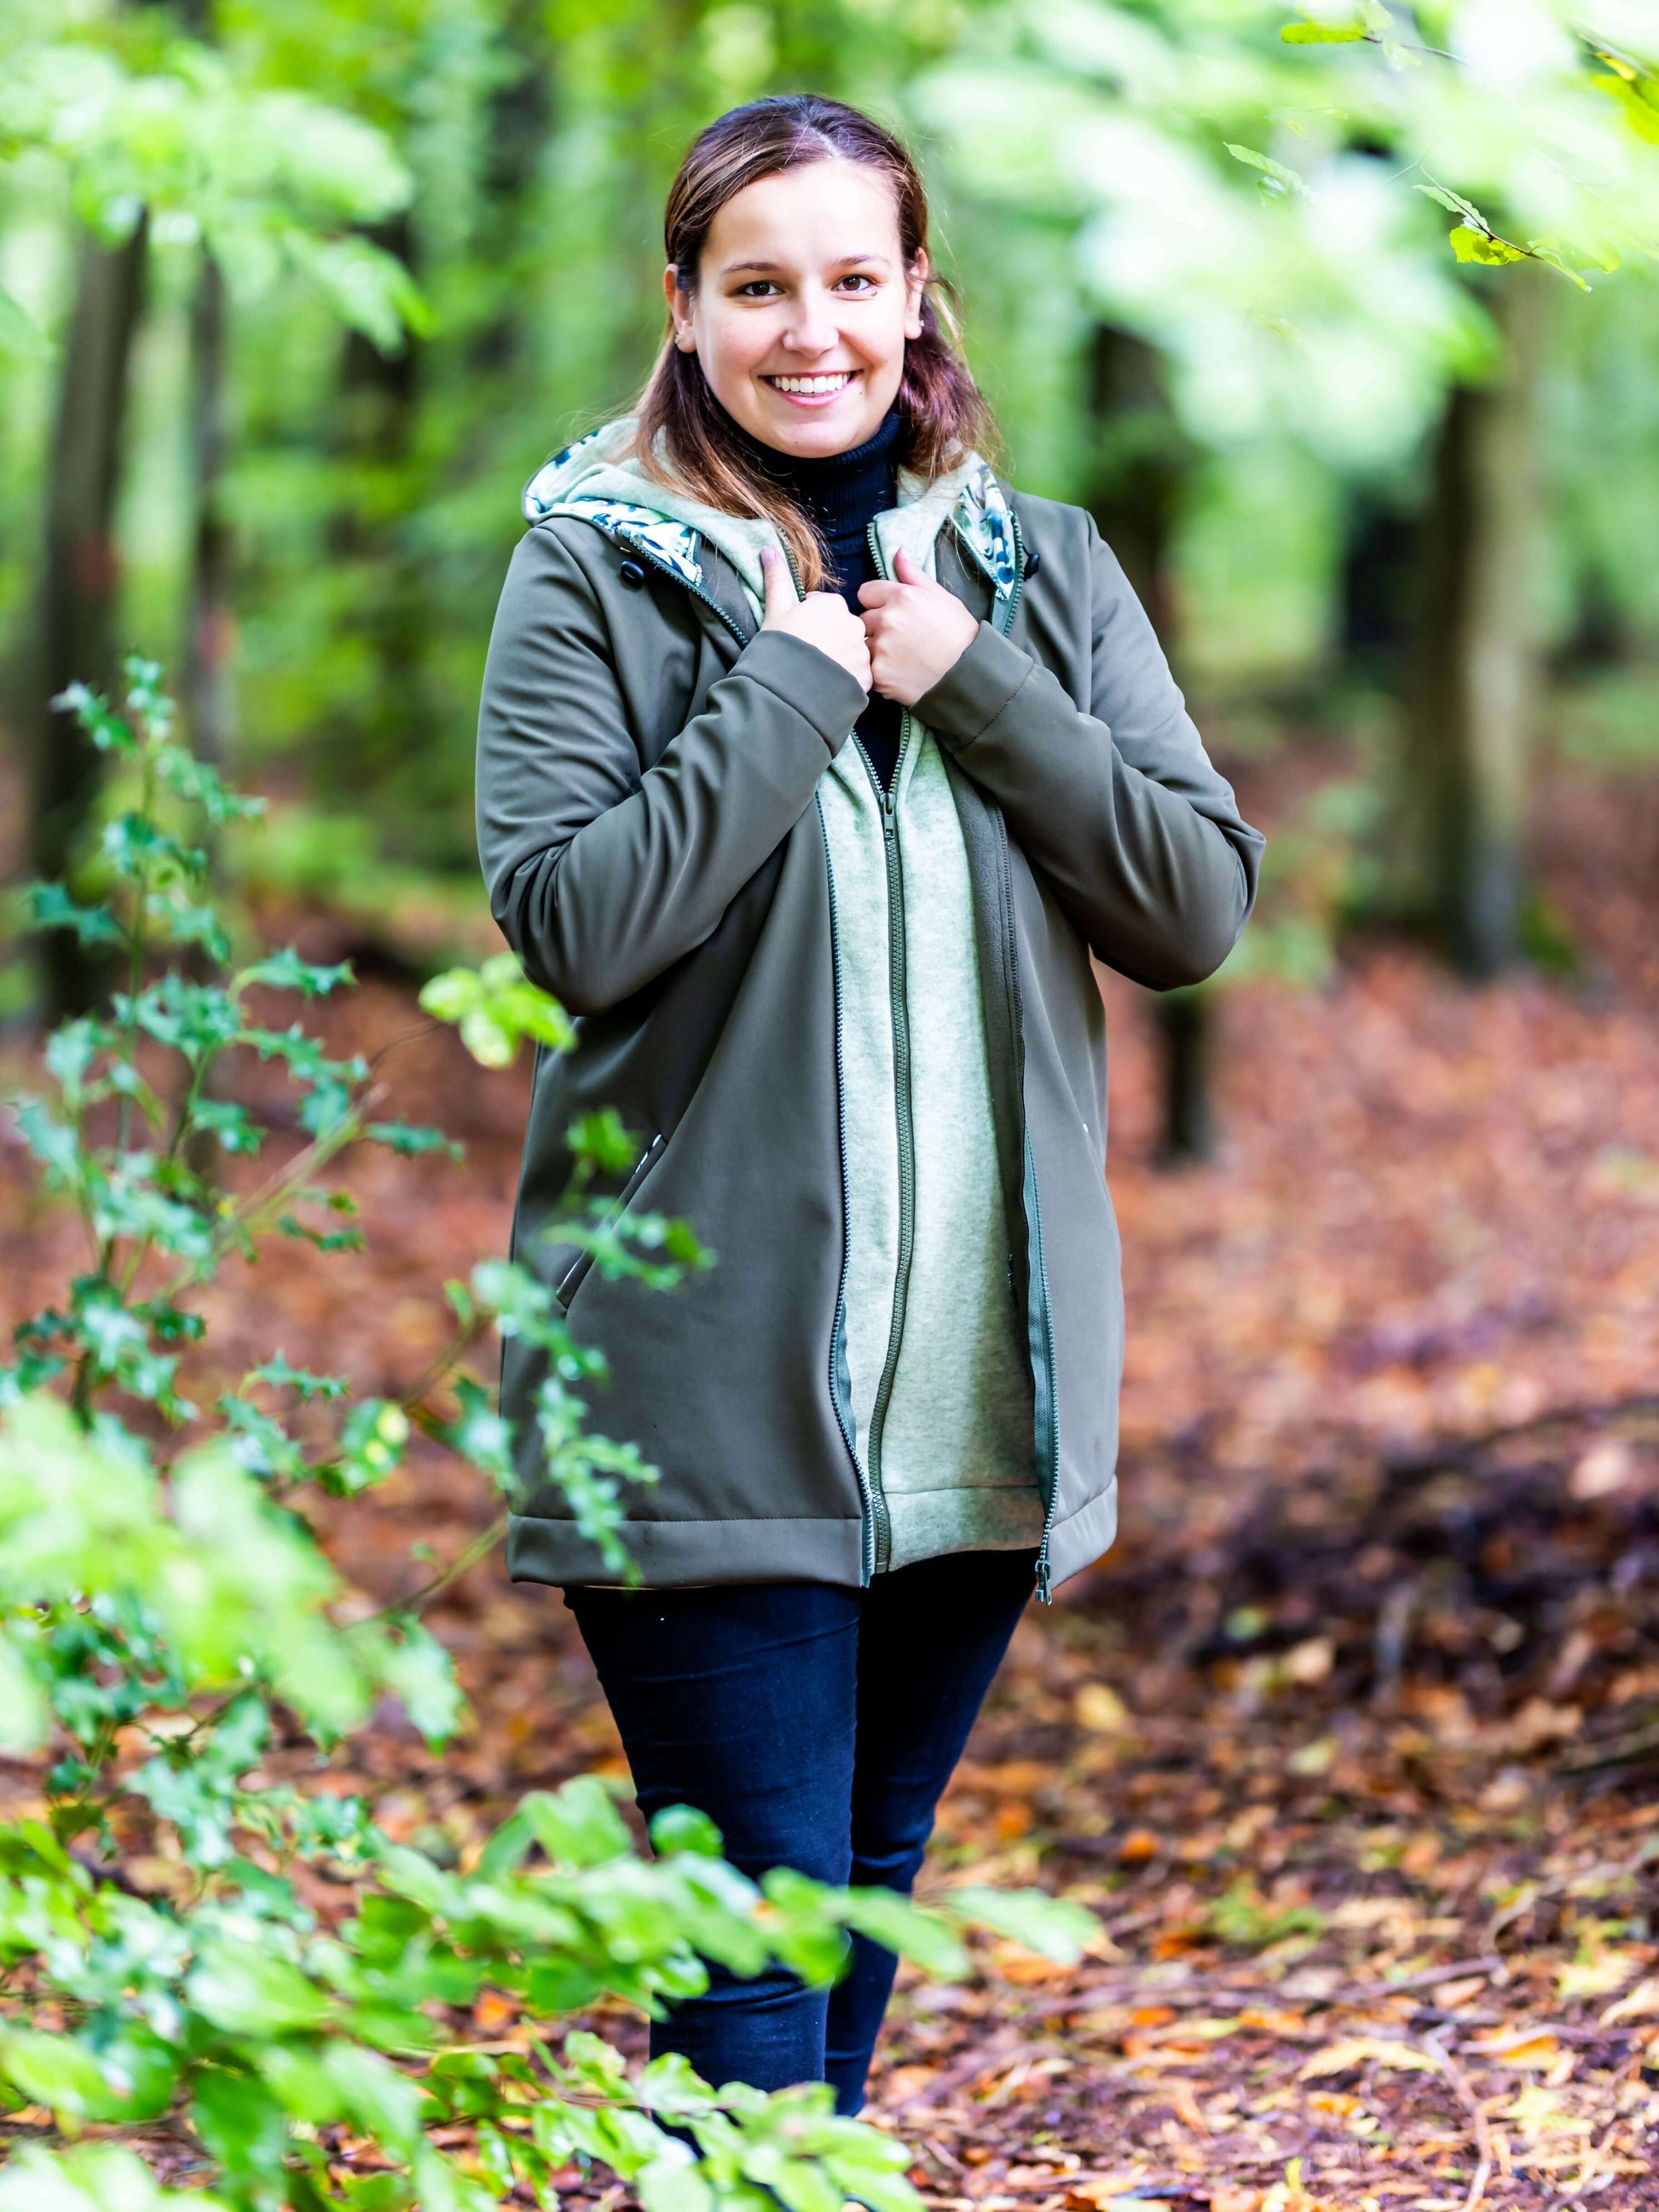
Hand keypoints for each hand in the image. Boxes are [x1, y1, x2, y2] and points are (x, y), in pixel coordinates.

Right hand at [759, 545, 870, 692]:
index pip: (827, 609)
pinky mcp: (865, 677)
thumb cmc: (779, 644)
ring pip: (854, 653)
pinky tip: (831, 685)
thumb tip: (768, 549)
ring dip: (842, 660)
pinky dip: (849, 680)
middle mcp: (854, 623)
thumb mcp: (776, 608)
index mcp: (834, 603)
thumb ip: (777, 578)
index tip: (800, 635)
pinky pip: (860, 676)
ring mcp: (862, 651)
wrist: (786, 686)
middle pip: (843, 630)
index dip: (811, 621)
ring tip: (820, 673)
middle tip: (810, 655)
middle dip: (830, 639)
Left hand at [858, 546, 979, 705]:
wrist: (967, 673)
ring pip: (864, 646)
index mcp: (901, 596)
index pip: (865, 593)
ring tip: (900, 657)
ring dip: (875, 650)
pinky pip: (869, 670)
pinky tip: (900, 673)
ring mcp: (881, 648)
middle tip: (899, 638)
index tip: (891, 612)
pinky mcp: (879, 675)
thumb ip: (914, 575)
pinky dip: (881, 673)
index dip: (877, 602)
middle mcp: (887, 619)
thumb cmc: (958, 633)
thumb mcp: (941, 596)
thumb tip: (898, 552)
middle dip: (875, 627)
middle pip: (863, 620)